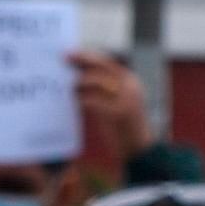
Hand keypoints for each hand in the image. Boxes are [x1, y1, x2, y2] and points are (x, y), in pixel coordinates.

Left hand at [69, 50, 155, 179]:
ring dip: (78, 83)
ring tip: (67, 87)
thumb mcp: (118, 103)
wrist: (141, 151)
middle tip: (63, 60)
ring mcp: (127, 99)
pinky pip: (93, 101)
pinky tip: (73, 102)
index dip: (87, 57)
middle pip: (101, 68)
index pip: (107, 62)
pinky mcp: (119, 114)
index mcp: (131, 82)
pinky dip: (81, 100)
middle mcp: (131, 87)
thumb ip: (104, 89)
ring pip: (96, 82)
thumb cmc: (124, 128)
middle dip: (81, 63)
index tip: (70, 54)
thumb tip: (78, 75)